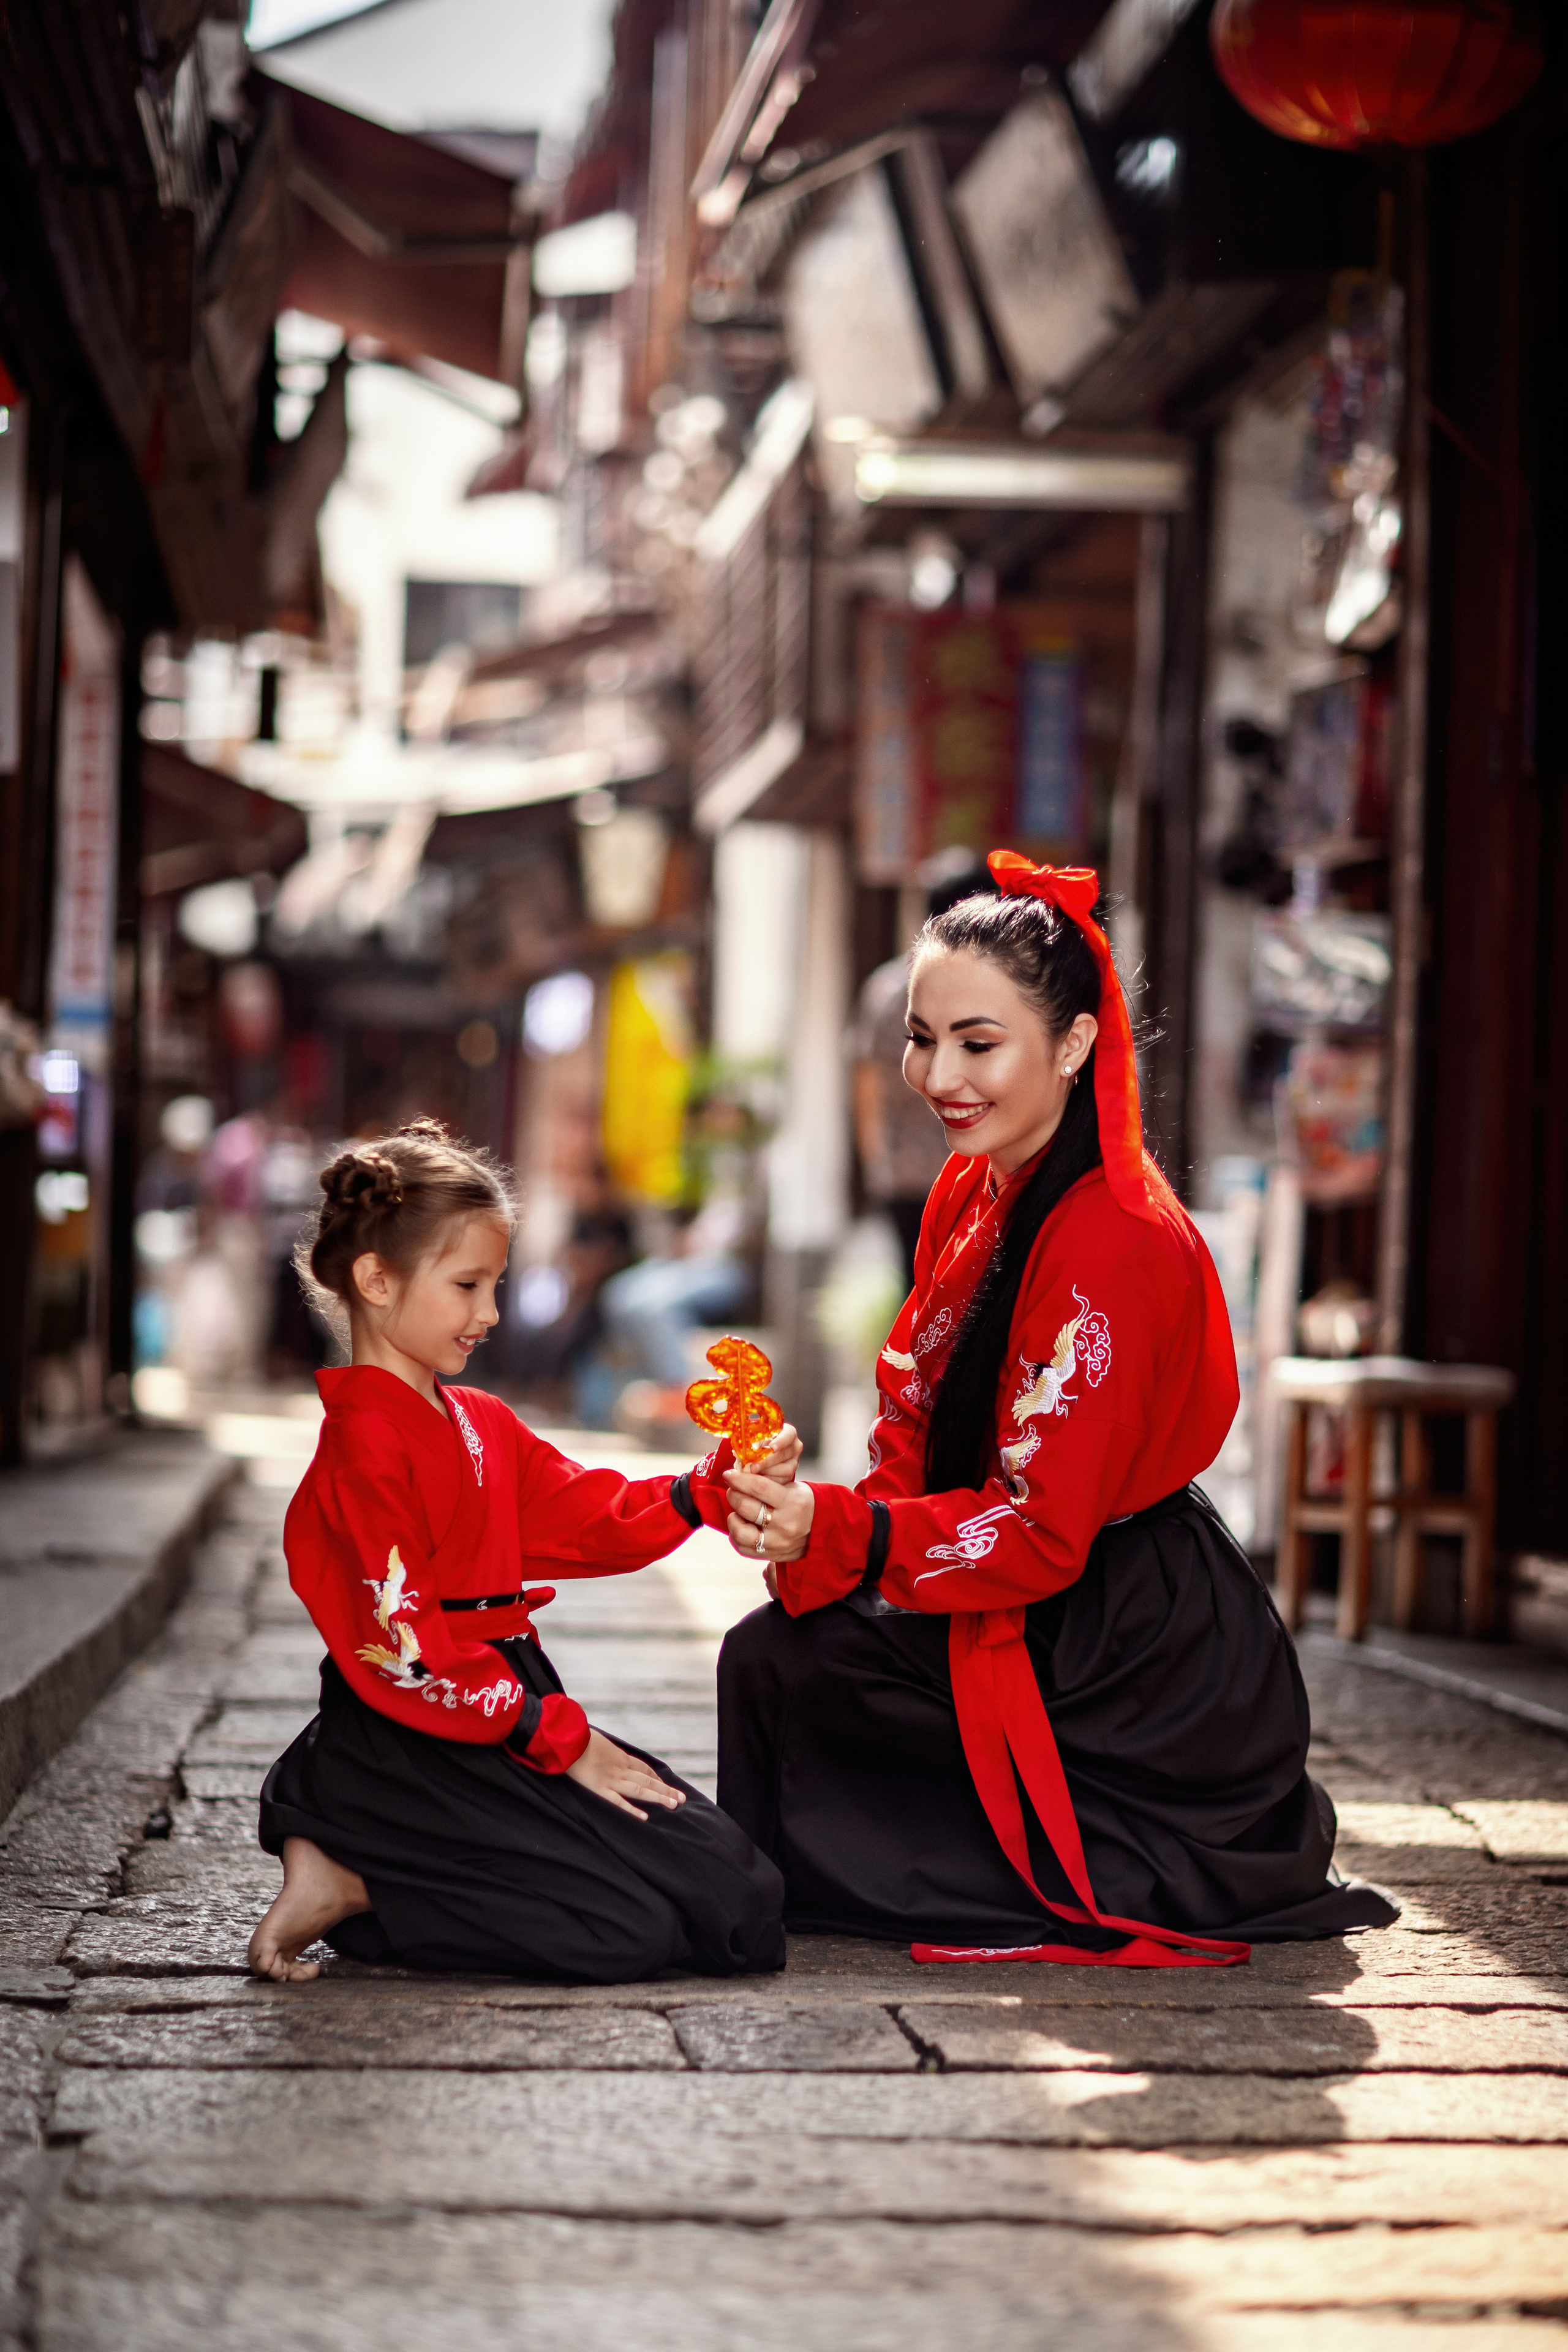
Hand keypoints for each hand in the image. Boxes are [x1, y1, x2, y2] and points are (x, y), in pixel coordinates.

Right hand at [565, 1728, 685, 1820]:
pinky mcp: (599, 1788)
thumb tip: (602, 1749)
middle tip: (682, 1799)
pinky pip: (618, 1801)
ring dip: (658, 1798)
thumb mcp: (597, 1740)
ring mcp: (611, 1779)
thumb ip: (604, 1749)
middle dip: (666, 1790)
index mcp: (620, 1757)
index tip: (666, 1785)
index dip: (657, 1778)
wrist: (568, 1738)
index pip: (644, 1769)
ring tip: (674, 1805)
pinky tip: (645, 1817)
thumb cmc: (579, 1736)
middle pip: (648, 1780)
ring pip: (640, 1791)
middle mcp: (621, 1768)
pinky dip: (632, 1809)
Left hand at [725, 1466, 814, 1571]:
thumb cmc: (802, 1504)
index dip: (739, 1479)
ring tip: (737, 1512)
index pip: (758, 1487)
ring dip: (733, 1518)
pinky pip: (742, 1547)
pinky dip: (736, 1535)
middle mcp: (785, 1524)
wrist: (820, 1531)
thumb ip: (767, 1483)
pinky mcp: (771, 1555)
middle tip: (733, 1490)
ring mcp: (777, 1543)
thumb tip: (739, 1476)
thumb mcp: (792, 1488)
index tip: (729, 1475)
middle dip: (733, 1494)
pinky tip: (741, 1525)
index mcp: (792, 1502)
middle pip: (746, 1507)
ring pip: (740, 1532)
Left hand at [754, 1422, 802, 1483]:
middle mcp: (794, 1447)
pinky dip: (769, 1480)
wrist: (763, 1452)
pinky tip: (759, 1478)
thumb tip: (745, 1450)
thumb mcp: (757, 1436)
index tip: (772, 1447)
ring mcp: (794, 1461)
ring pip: (786, 1470)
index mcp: (788, 1433)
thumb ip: (754, 1439)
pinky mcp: (790, 1475)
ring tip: (754, 1473)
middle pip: (784, 1454)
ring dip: (767, 1472)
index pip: (788, 1435)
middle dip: (767, 1462)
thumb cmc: (759, 1441)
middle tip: (754, 1467)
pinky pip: (783, 1480)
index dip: (780, 1441)